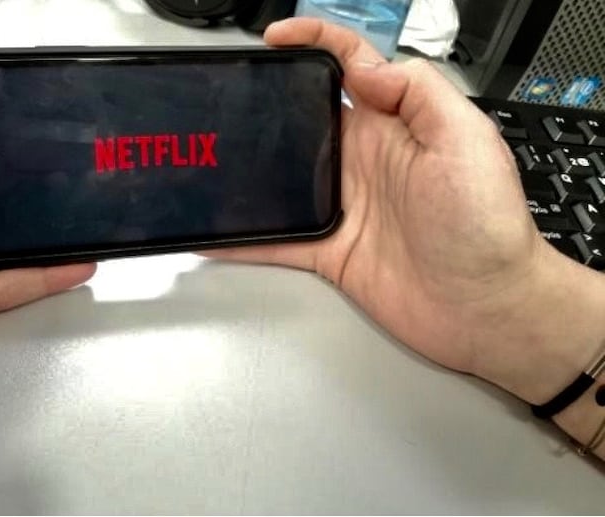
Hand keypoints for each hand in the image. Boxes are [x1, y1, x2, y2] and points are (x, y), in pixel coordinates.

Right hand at [206, 18, 604, 406]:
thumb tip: (363, 67)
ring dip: (250, 171)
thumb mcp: (465, 138)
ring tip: (213, 162)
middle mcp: (364, 162)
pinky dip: (248, 240)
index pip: (350, 67)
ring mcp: (344, 206)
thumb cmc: (486, 226)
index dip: (313, 44)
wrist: (485, 308)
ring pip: (283, 179)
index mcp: (394, 127)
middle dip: (268, 105)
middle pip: (304, 121)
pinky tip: (220, 234)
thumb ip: (416, 92)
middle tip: (231, 101)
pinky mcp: (332, 251)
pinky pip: (280, 240)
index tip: (276, 39)